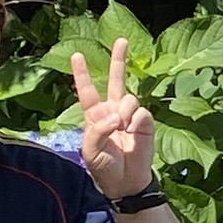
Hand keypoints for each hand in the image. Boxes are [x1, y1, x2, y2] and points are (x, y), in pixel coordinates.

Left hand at [69, 39, 157, 200]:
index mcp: (95, 115)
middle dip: (118, 59)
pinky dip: (134, 122)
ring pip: (128, 98)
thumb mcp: (89, 149)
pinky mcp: (145, 123)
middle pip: (116, 79)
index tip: (77, 55)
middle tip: (121, 40)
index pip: (87, 90)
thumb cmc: (103, 166)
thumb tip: (116, 116)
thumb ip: (97, 130)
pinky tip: (131, 133)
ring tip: (122, 130)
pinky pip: (140, 112)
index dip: (82, 73)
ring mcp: (130, 115)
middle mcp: (113, 110)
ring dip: (124, 113)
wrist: (125, 181)